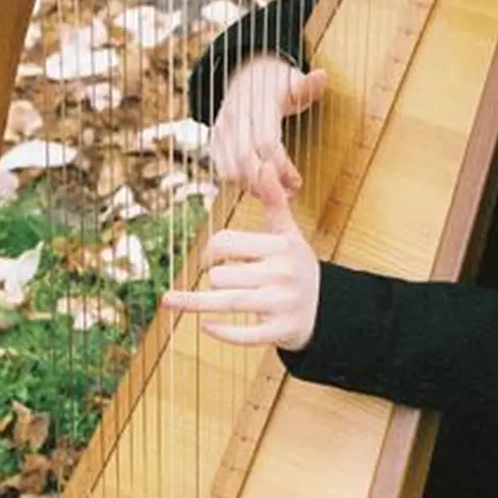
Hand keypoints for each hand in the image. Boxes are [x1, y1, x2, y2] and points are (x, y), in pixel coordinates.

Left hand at [162, 162, 320, 350]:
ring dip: (196, 303)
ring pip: (228, 303)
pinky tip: (206, 327)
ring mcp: (282, 304)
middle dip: (213, 279)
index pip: (226, 243)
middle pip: (223, 276)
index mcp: (280, 246)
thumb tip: (264, 163)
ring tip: (171, 301)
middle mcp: (282, 274)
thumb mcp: (288, 232)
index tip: (209, 260)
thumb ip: (274, 200)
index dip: (210, 251)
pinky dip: (223, 332)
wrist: (326, 307)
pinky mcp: (281, 330)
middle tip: (216, 281)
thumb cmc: (296, 264)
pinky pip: (245, 334)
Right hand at [211, 55, 327, 194]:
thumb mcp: (294, 81)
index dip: (282, 166)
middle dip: (267, 182)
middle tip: (288, 194)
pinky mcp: (215, 142)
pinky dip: (241, 183)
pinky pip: (222, 170)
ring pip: (230, 169)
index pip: (265, 141)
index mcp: (256, 104)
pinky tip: (261, 188)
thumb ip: (308, 86)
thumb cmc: (277, 83)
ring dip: (253, 187)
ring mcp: (222, 131)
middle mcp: (234, 118)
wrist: (246, 75)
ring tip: (277, 193)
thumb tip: (322, 76)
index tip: (297, 182)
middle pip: (245, 159)